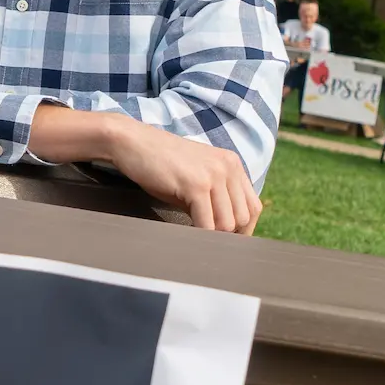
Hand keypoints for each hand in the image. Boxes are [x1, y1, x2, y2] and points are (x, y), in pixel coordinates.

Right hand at [99, 118, 262, 235]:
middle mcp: (228, 167)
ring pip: (227, 224)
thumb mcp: (195, 178)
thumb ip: (214, 198)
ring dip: (212, 236)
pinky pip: (207, 223)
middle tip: (207, 241)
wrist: (132, 143)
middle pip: (243, 217)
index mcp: (232, 164)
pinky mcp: (196, 185)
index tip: (226, 240)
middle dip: (227, 235)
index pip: (252, 207)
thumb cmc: (159, 164)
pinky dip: (200, 235)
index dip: (242, 229)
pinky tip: (187, 234)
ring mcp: (213, 175)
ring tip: (195, 236)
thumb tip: (224, 232)